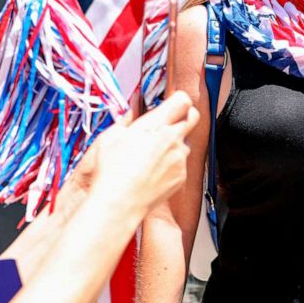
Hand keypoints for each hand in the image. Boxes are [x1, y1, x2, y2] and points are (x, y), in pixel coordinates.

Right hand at [81, 92, 198, 211]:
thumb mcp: (110, 137)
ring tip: (152, 156)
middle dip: (185, 116)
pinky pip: (182, 164)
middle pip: (193, 118)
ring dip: (174, 144)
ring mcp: (180, 158)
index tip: (173, 103)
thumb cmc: (112, 170)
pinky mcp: (181, 176)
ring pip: (185, 143)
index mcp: (156, 125)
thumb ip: (127, 121)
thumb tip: (131, 113)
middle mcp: (173, 139)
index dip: (179, 100)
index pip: (182, 101)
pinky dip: (172, 165)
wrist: (120, 202)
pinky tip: (153, 171)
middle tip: (171, 123)